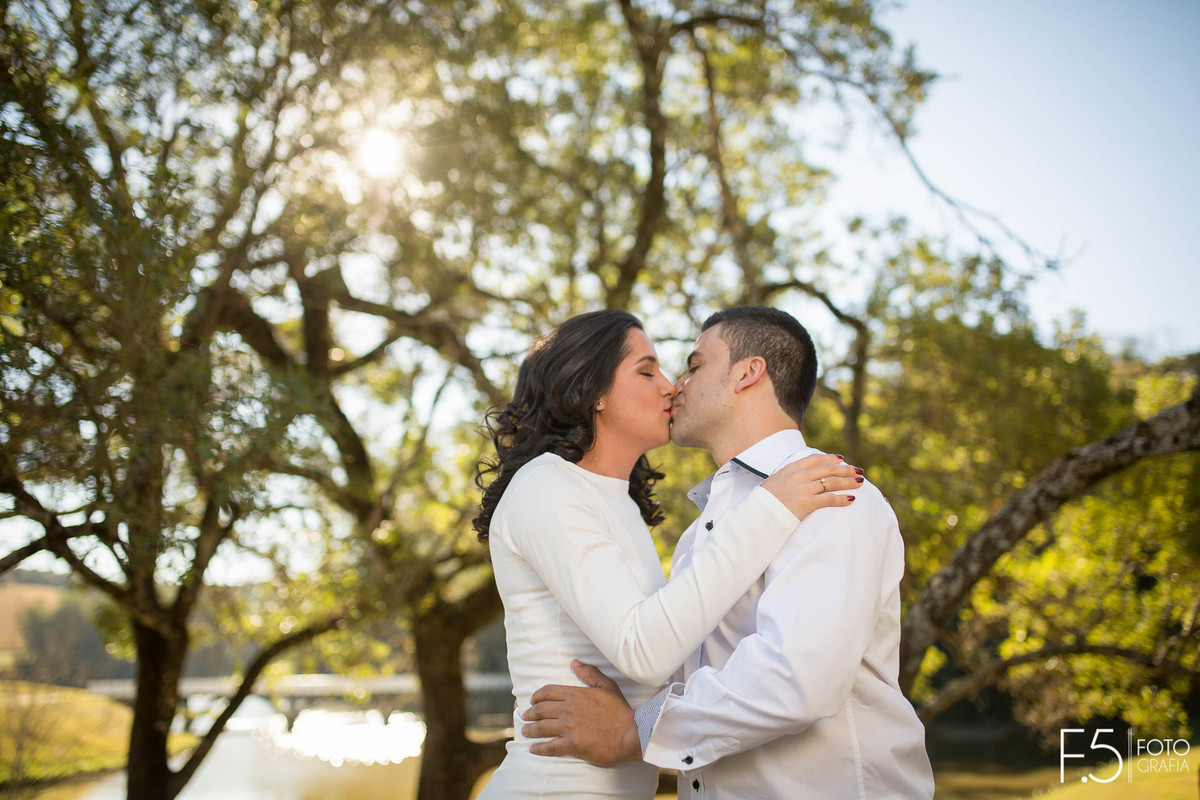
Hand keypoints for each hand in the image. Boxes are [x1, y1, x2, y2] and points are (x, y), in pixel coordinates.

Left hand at [521, 660, 641, 765]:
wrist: (631, 734)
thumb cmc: (620, 711)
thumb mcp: (607, 686)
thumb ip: (590, 673)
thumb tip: (575, 663)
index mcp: (576, 695)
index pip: (548, 692)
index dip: (536, 696)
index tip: (532, 700)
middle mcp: (569, 710)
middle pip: (541, 710)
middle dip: (530, 713)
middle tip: (525, 716)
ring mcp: (569, 728)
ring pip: (542, 728)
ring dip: (530, 729)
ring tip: (525, 730)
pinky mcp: (572, 745)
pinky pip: (550, 747)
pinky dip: (539, 748)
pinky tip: (532, 749)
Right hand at [760, 452, 862, 519]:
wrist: (758, 514)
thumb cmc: (764, 501)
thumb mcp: (773, 481)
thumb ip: (787, 476)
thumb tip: (797, 476)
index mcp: (790, 468)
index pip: (814, 459)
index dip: (829, 458)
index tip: (840, 459)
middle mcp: (799, 476)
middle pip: (828, 469)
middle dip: (845, 469)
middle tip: (858, 470)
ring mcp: (803, 489)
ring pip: (832, 482)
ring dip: (848, 482)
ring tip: (860, 482)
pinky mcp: (807, 503)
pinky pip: (829, 499)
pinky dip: (842, 498)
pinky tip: (851, 499)